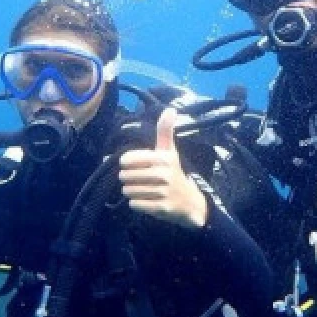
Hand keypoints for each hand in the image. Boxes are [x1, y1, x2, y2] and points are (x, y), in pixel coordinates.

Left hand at [119, 108, 208, 229]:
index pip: (128, 159)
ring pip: (128, 191)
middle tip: (139, 180)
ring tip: (143, 190)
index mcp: (163, 158)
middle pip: (126, 176)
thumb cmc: (173, 172)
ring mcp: (163, 192)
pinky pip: (135, 204)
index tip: (134, 166)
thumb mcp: (169, 151)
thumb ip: (165, 131)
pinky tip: (146, 201)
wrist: (190, 202)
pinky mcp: (161, 208)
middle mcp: (164, 174)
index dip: (126, 163)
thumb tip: (170, 109)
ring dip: (131, 192)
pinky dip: (136, 204)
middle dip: (128, 179)